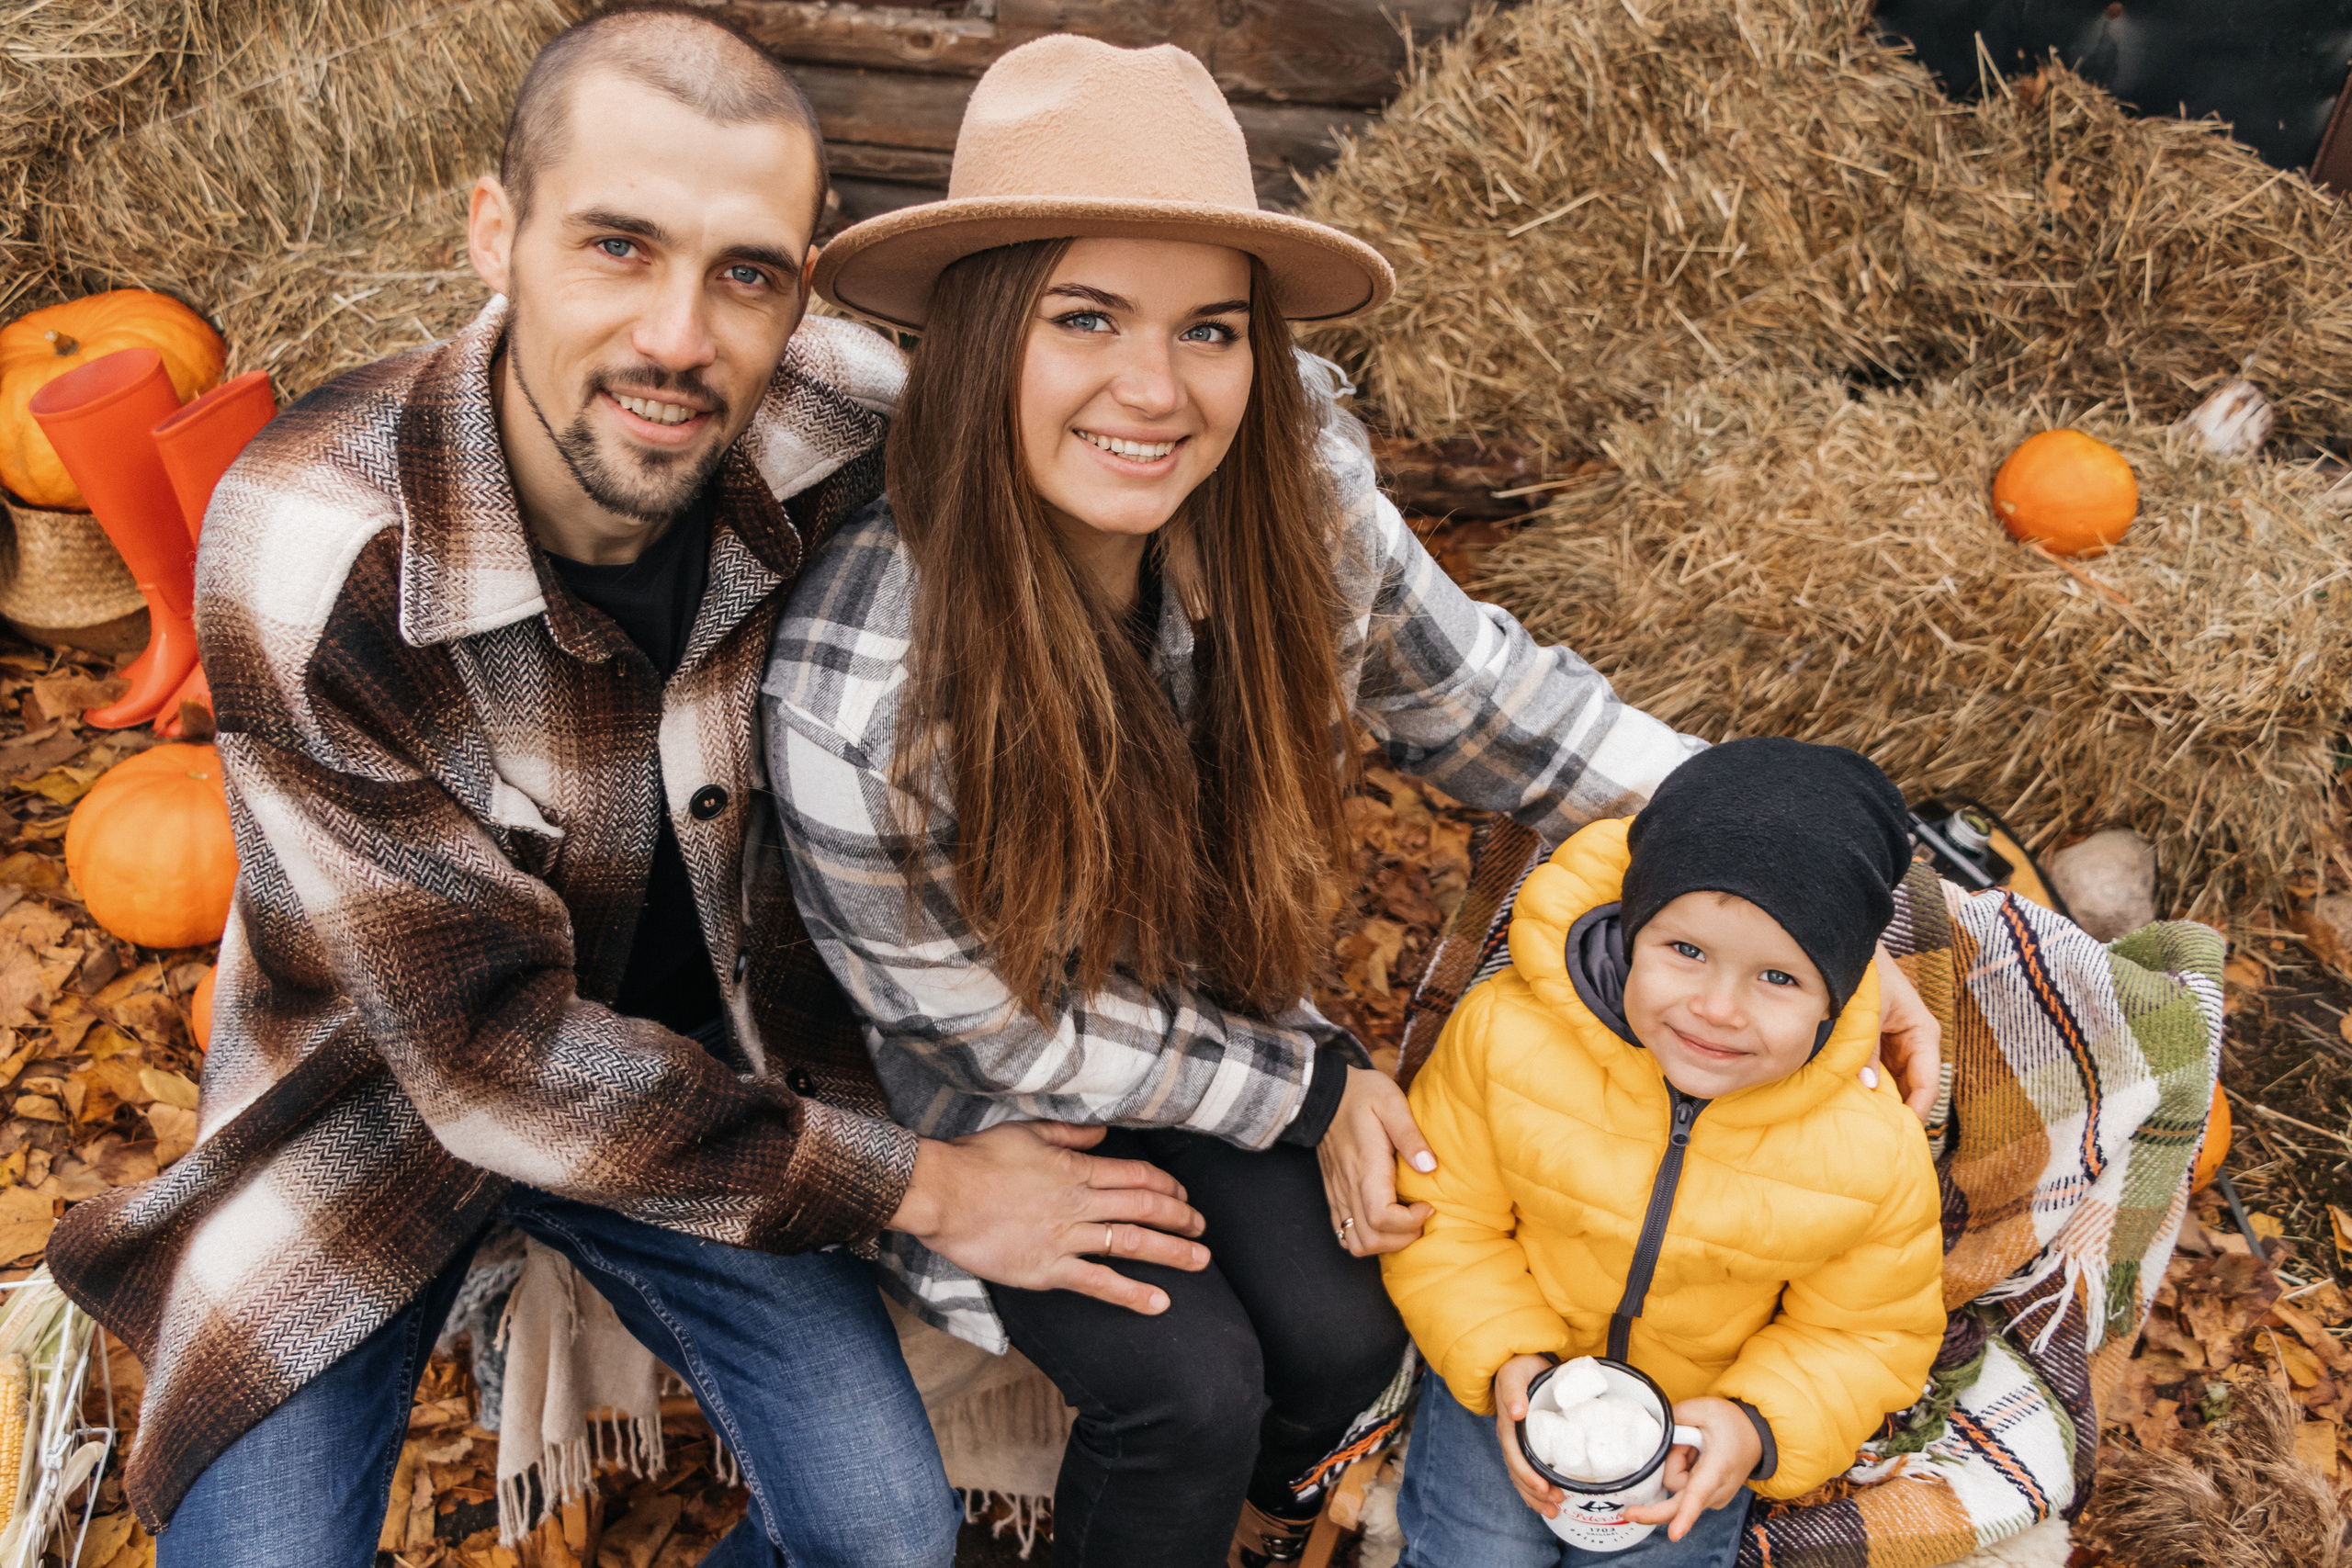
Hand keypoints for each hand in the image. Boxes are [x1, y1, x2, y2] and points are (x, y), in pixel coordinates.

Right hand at [888, 1121, 1207, 1314]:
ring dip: (1171, 1251)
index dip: (1166, 1186)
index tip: (1183, 1195)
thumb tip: (1103, 1133)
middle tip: (1202, 1227)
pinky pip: (1097, 1283)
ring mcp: (1064, 1237)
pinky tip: (1159, 1302)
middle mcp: (1077, 1202)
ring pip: (1130, 1243)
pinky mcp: (1046, 1269)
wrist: (940, 1193)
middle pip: (1143, 1208)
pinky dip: (1131, 1293)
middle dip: (1179, 1217)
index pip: (1135, 1176)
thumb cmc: (977, 1159)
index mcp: (1074, 1168)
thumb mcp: (1027, 1132)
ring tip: (1199, 1260)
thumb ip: (1070, 1134)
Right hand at [1317, 1066, 1434, 1255]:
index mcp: (1365, 1167)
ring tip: (1405, 1222)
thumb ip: (1410, 1135)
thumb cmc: (1362, 1095)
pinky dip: (1368, 1239)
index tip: (1428, 1205)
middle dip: (1403, 1238)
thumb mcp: (1391, 1103)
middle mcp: (1348, 1187)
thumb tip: (1430, 1168)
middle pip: (1371, 1240)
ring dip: (1385, 1244)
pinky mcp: (1334, 1196)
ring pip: (1357, 1244)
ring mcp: (1339, 1194)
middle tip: (1421, 1215)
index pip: (1382, 1217)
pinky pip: (1345, 1234)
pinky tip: (1385, 1223)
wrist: (1323, 1094)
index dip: (1409, 1222)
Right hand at [1492, 1355, 1565, 1518]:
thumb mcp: (1515, 1374)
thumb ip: (1514, 1391)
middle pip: (1518, 1474)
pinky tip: (1548, 1499)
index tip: (1545, 1488)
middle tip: (1557, 1504)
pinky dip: (1536, 1489)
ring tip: (1554, 1510)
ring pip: (1522, 1477)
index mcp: (1508, 1427)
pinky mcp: (1526, 1443)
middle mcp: (1510, 1438)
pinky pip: (1527, 1471)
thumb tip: (1516, 1411)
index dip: (1529, 1476)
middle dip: (1535, 1493)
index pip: (1515, 1458)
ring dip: (1535, 1496)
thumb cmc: (1518, 1367)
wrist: (1519, 1361)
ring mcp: (1517, 1443)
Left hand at [1624, 1396, 1759, 1540]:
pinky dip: (1681, 1472)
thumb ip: (1675, 1418)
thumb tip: (1655, 1433)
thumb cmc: (1732, 1423)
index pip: (1698, 1494)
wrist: (1755, 1436)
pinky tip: (1694, 1457)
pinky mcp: (1707, 1499)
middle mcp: (1717, 1489)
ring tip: (1693, 1447)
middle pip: (1679, 1505)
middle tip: (1629, 1512)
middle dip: (1653, 1512)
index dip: (1685, 1516)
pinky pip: (1682, 1489)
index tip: (1675, 1535)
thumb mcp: (1704, 1409)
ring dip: (1676, 1465)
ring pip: (1676, 1487)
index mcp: (1718, 1467)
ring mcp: (1713, 1498)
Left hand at [1868, 942, 1940, 1122]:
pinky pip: (1881, 1073)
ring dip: (1883, 1102)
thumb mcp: (1870, 1011)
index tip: (1900, 1136)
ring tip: (1865, 1128)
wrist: (1849, 948)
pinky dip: (1870, 1087)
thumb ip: (1868, 1049)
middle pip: (1914, 1089)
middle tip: (1878, 1140)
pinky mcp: (1882, 1043)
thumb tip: (1868, 1087)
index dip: (1916, 1112)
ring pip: (1896, 1084)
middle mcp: (1916, 1042)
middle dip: (1898, 1112)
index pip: (1928, 1085)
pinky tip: (1854, 1103)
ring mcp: (1899, 1044)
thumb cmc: (1867, 974)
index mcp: (1924, 1034)